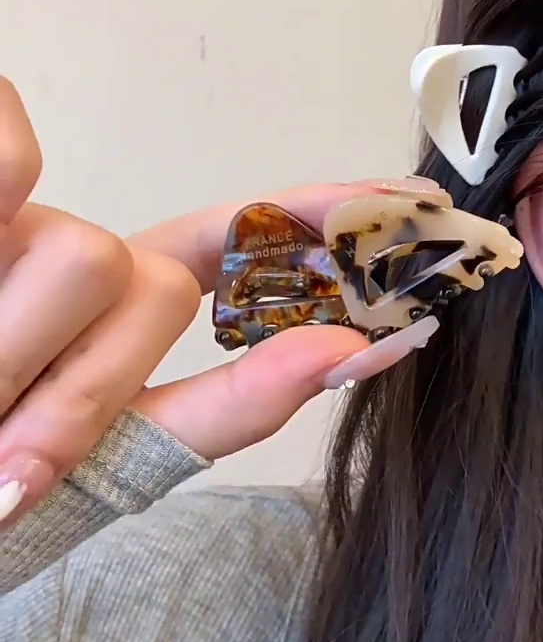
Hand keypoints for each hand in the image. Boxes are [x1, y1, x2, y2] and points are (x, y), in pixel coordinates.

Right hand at [0, 81, 438, 525]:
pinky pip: (7, 160)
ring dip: (31, 371)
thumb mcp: (132, 448)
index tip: (404, 199)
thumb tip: (354, 352)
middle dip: (92, 382)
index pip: (238, 234)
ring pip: (89, 255)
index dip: (318, 211)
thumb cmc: (16, 481)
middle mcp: (79, 248)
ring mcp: (18, 226)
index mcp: (128, 297)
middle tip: (11, 460)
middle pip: (152, 276)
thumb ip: (239, 403)